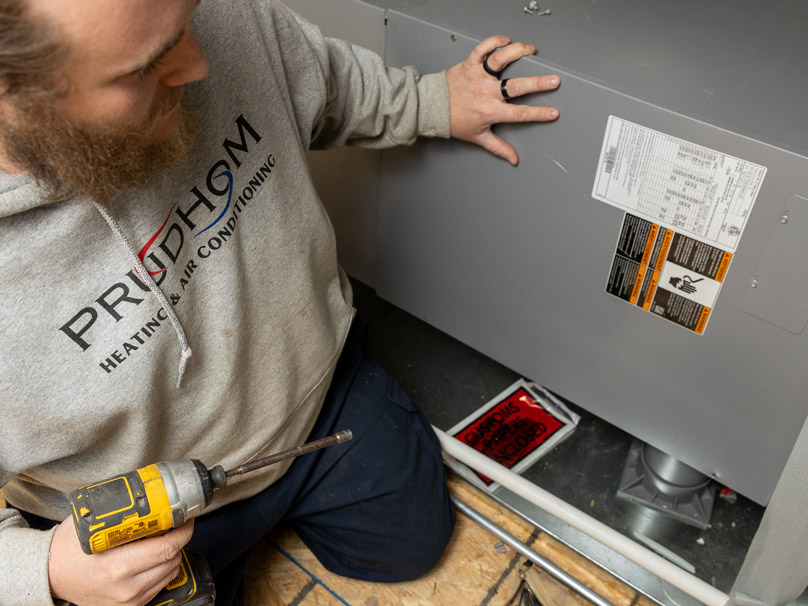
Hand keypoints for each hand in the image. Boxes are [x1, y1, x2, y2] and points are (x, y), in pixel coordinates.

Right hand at [48, 517, 194, 605]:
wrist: (51, 576)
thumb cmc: (69, 548)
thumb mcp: (92, 523)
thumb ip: (120, 508)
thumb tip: (148, 489)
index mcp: (117, 565)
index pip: (166, 547)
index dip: (183, 530)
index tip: (186, 517)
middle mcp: (126, 586)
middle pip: (172, 559)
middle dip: (179, 539)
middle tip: (177, 525)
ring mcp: (128, 600)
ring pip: (170, 572)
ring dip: (172, 554)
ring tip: (163, 540)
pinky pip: (159, 585)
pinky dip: (162, 569)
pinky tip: (153, 558)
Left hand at [446, 35, 559, 165]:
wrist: (432, 108)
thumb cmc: (454, 121)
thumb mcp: (477, 137)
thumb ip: (498, 147)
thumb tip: (513, 159)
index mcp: (491, 111)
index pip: (519, 114)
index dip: (538, 114)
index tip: (553, 112)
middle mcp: (487, 93)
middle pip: (517, 86)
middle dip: (538, 83)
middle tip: (554, 80)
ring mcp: (479, 77)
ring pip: (500, 61)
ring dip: (517, 53)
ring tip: (531, 50)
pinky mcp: (469, 64)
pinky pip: (482, 49)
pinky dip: (493, 42)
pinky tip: (505, 39)